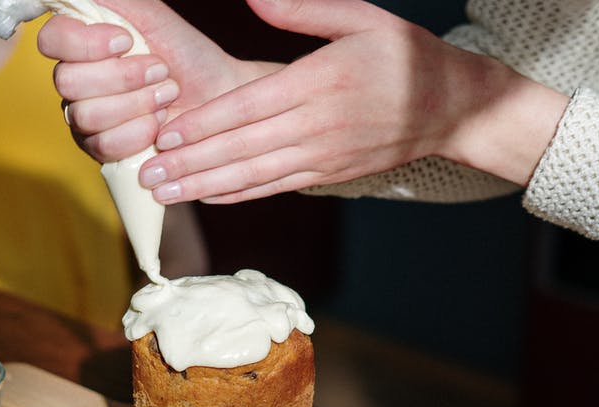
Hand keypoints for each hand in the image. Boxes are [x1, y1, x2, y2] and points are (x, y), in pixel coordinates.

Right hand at [37, 0, 271, 162]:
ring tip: (166, 96)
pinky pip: (103, 144)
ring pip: (86, 115)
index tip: (126, 41)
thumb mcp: (152, 16)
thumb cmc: (186, 55)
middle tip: (161, 72)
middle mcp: (77, 80)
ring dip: (136, 104)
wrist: (217, 97)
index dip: (86, 43)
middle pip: (67, 81)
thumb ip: (111, 1)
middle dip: (123, 77)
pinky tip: (159, 124)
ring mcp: (85, 118)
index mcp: (82, 44)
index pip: (51, 39)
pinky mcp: (101, 150)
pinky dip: (138, 133)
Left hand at [140, 0, 567, 203]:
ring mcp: (323, 156)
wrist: (453, 107)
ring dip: (204, 186)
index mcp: (321, 82)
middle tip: (145, 174)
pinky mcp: (328, 175)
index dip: (204, 124)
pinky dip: (237, 194)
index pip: (250, 106)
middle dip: (190, 163)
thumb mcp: (362, 18)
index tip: (164, 132)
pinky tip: (205, 197)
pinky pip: (275, 187)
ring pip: (254, 175)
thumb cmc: (404, 55)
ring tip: (162, 192)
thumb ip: (304, 10)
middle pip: (243, 148)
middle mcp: (319, 125)